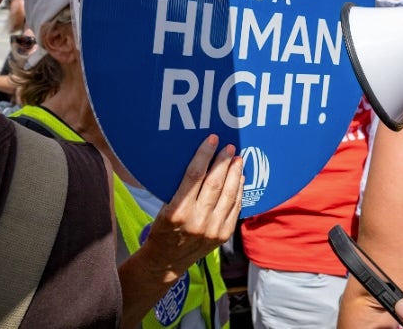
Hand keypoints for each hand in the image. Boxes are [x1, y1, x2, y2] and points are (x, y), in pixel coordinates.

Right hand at [135, 135, 243, 282]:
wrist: (167, 261)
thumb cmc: (163, 230)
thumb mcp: (163, 208)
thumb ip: (181, 189)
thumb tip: (200, 161)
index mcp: (177, 211)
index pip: (194, 176)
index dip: (204, 155)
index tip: (211, 141)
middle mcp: (197, 221)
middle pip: (215, 183)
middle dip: (224, 162)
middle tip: (229, 148)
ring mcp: (213, 229)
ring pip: (229, 194)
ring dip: (235, 174)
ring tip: (237, 160)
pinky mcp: (223, 235)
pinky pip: (235, 207)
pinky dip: (239, 191)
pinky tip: (239, 178)